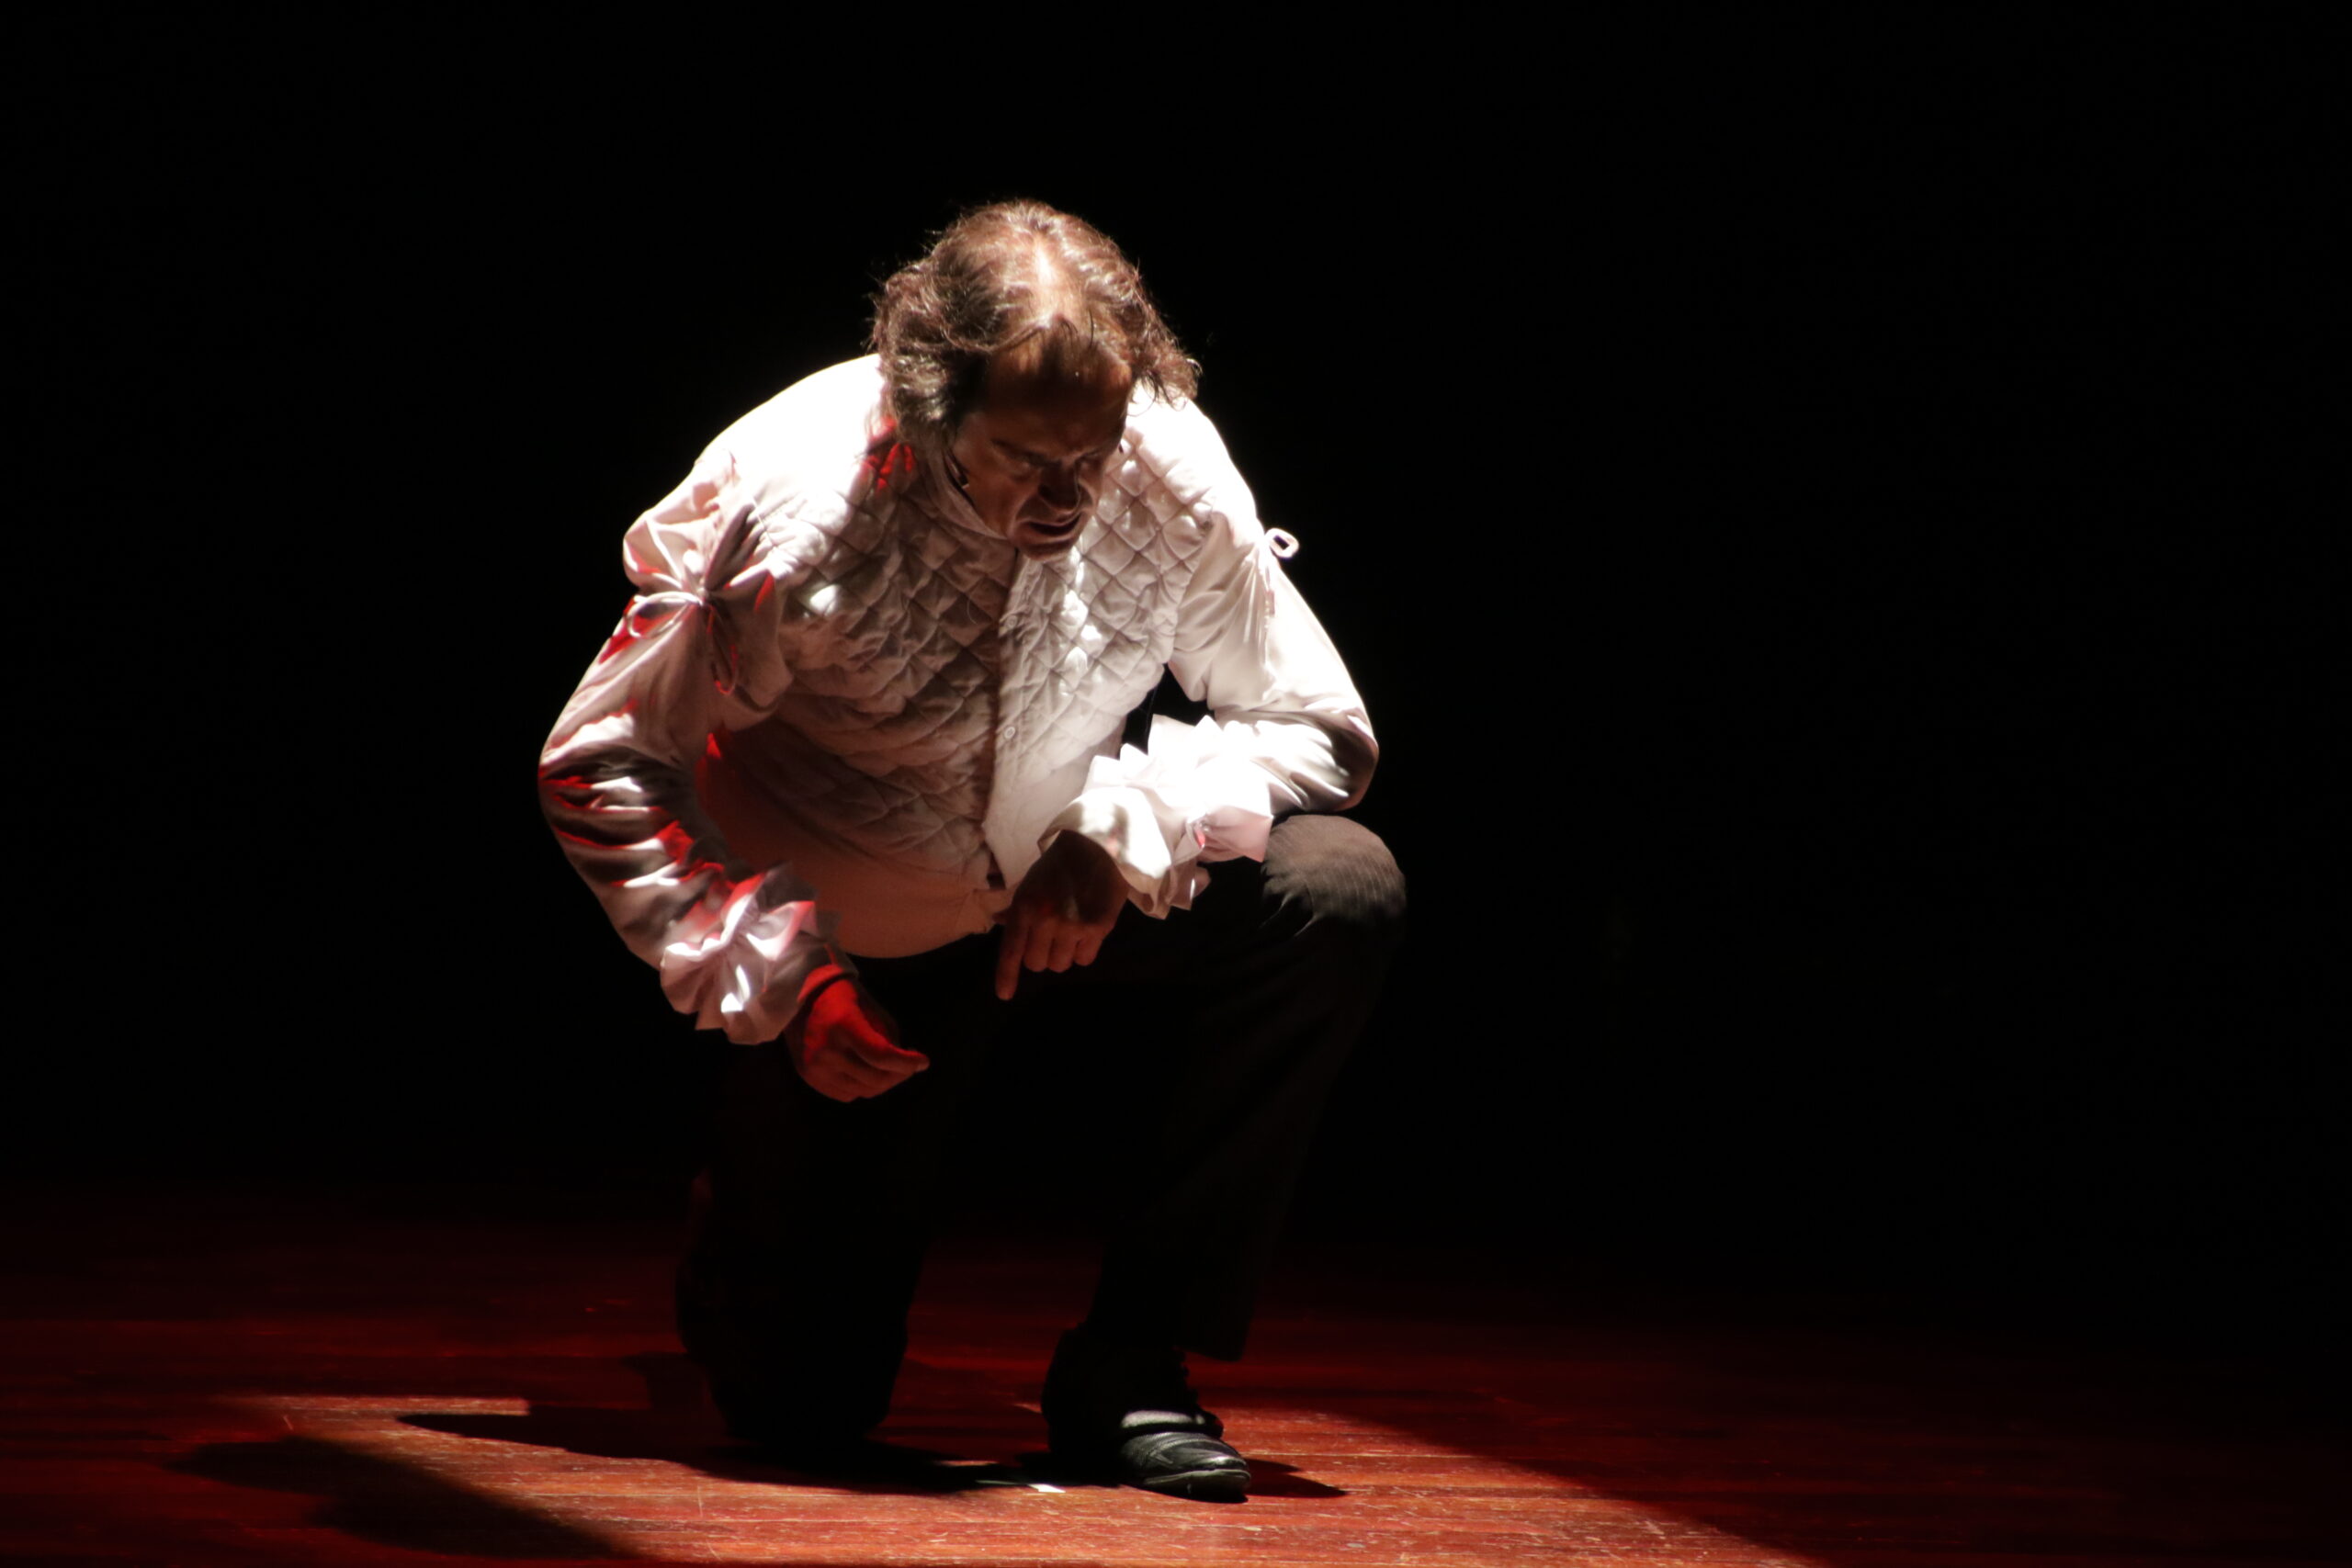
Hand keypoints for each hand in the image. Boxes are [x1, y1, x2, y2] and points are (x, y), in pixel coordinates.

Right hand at [785, 963, 927, 1101]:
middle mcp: (826, 1051)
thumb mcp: (872, 1009)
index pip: (881, 1056)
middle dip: (899, 1074)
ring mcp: (814, 1068)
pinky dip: (862, 1087)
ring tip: (890, 1070)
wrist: (800, 995)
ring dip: (883, 1083)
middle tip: (909, 1066)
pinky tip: (868, 1073)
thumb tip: (903, 1067)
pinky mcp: (809, 1078)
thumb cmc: (843, 996)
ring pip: (862, 1091)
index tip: (924, 1061)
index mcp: (843, 1026)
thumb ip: (888, 1038)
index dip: (907, 1063)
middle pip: (874, 1079)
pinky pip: (846, 1094)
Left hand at [995, 832, 1127, 999]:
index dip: (1006, 976)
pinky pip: (1085, 959)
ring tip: (1071, 931)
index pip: (1011, 951)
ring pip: (1061, 965)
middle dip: (1042, 955)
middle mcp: (1045, 919)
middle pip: (1037, 964)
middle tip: (1052, 936)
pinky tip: (1087, 931)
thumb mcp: (1030, 884)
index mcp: (1024, 907)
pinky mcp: (1097, 928)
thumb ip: (1017, 909)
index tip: (1004, 995)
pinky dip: (1085, 951)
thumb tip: (1001, 924)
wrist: (1097, 847)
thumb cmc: (1060, 867)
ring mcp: (1072, 925)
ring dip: (1064, 954)